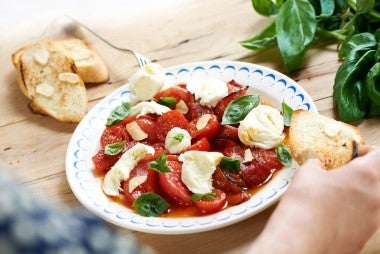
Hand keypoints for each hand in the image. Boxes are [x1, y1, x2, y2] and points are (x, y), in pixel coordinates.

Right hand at [249, 145, 379, 253]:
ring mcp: (374, 220)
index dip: (366, 151)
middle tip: (347, 174)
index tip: (353, 155)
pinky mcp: (365, 236)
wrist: (301, 242)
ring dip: (362, 194)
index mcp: (366, 175)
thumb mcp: (306, 174)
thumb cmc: (305, 204)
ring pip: (376, 200)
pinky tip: (334, 214)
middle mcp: (377, 197)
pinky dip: (356, 212)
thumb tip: (317, 165)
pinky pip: (367, 218)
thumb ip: (316, 165)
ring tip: (338, 195)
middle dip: (367, 173)